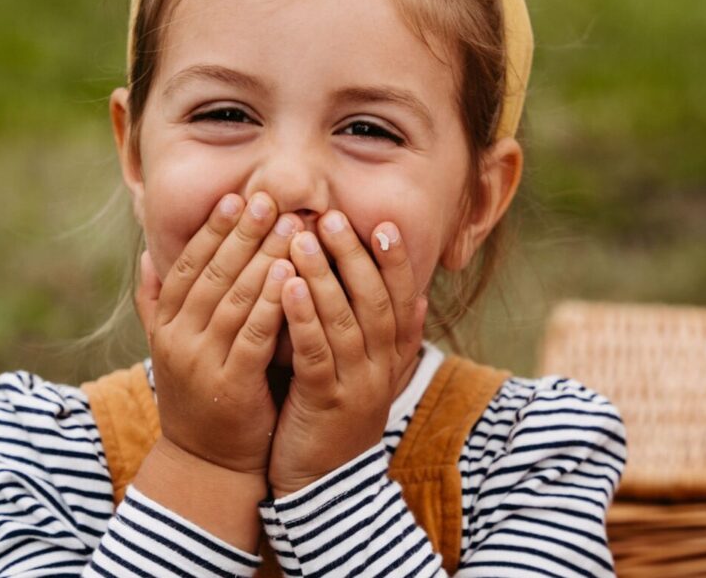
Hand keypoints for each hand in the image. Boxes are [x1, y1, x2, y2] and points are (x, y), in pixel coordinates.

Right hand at [136, 192, 297, 474]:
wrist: (208, 460)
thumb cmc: (201, 393)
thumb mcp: (171, 345)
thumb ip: (157, 302)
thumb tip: (147, 254)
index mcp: (165, 324)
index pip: (187, 265)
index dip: (212, 231)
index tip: (236, 198)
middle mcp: (177, 338)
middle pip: (211, 274)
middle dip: (242, 234)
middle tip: (268, 198)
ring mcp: (201, 361)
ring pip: (234, 298)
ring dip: (263, 258)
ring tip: (289, 225)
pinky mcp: (231, 383)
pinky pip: (253, 333)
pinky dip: (271, 301)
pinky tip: (291, 274)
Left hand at [268, 211, 427, 496]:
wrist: (324, 488)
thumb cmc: (338, 422)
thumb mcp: (371, 377)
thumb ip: (391, 338)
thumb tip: (418, 300)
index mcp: (392, 357)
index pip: (399, 298)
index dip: (393, 261)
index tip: (380, 223)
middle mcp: (381, 367)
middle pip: (374, 301)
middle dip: (354, 256)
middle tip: (330, 217)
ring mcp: (356, 386)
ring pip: (345, 321)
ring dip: (325, 275)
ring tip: (302, 237)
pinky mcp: (325, 405)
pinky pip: (317, 353)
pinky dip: (304, 318)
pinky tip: (288, 288)